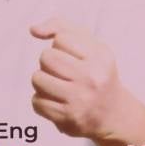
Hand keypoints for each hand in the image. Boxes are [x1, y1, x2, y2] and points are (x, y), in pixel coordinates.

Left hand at [30, 17, 143, 142]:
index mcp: (100, 56)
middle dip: (47, 62)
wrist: (112, 113)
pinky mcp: (67, 118)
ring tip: (56, 85)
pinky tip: (56, 101)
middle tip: (60, 70)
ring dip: (41, 80)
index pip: (61, 38)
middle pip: (46, 57)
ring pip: (37, 78)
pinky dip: (41, 100)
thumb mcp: (89, 45)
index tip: (72, 55)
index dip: (60, 45)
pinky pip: (36, 102)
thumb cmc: (95, 72)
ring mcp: (79, 99)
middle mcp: (92, 77)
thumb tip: (33, 29)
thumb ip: (62, 28)